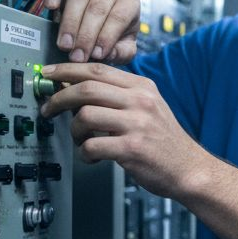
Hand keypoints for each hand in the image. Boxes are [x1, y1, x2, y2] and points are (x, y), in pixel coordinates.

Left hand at [39, 63, 200, 197]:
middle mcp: (140, 102)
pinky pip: (91, 146)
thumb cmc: (165, 141)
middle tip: (49, 108)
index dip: (66, 70)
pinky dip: (84, 153)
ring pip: (85, 116)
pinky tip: (92, 156)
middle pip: (87, 88)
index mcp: (142, 87)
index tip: (48, 75)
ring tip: (80, 140)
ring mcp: (137, 124)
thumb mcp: (149, 107)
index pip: (97, 69)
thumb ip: (118, 96)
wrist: (190, 169)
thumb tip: (76, 88)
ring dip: (74, 131)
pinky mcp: (132, 149)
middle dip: (59, 98)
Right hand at [40, 0, 140, 63]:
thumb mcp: (126, 47)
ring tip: (65, 44)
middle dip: (86, 35)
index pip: (119, 17)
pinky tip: (50, 7)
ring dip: (70, 23)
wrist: (104, 19)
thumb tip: (108, 55)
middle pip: (97, 8)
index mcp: (129, 1)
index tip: (96, 55)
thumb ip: (122, 52)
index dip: (106, 37)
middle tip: (77, 55)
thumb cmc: (117, 33)